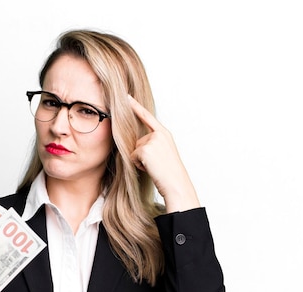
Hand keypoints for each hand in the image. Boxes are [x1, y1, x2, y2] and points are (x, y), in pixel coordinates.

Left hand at [128, 95, 199, 211]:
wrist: (176, 184)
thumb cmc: (170, 173)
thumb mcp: (164, 154)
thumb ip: (152, 144)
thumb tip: (136, 145)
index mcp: (164, 134)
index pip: (147, 117)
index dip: (136, 106)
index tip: (126, 96)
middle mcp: (159, 134)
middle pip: (137, 141)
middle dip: (141, 155)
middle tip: (156, 164)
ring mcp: (152, 141)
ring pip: (134, 150)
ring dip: (140, 161)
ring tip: (154, 167)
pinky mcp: (145, 149)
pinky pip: (132, 157)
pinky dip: (138, 165)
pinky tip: (150, 169)